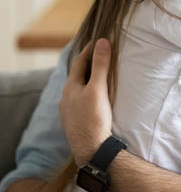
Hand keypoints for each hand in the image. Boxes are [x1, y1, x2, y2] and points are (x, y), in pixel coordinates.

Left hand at [59, 38, 112, 165]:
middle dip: (89, 65)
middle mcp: (66, 99)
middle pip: (78, 76)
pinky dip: (89, 94)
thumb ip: (101, 65)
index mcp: (70, 88)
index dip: (89, 50)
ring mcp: (69, 112)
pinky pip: (81, 102)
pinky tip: (96, 100)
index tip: (99, 40)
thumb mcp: (99, 88)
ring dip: (88, 81)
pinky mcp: (76, 122)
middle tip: (102, 56)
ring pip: (79, 90)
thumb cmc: (94, 118)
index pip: (79, 62)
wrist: (92, 150)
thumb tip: (102, 41)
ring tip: (101, 77)